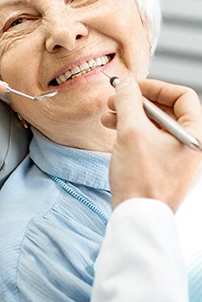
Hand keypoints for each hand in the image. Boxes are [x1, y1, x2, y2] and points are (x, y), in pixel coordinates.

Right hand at [101, 78, 201, 211]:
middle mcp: (191, 145)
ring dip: (130, 116)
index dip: (155, 87)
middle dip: (137, 102)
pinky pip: (150, 141)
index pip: (182, 96)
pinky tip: (113, 130)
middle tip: (115, 99)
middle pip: (167, 110)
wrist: (137, 217)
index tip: (133, 86)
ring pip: (155, 125)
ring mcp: (178, 158)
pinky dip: (132, 132)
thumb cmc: (141, 180)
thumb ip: (128, 101)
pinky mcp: (164, 168)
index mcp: (195, 135)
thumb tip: (125, 84)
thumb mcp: (132, 131)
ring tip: (108, 115)